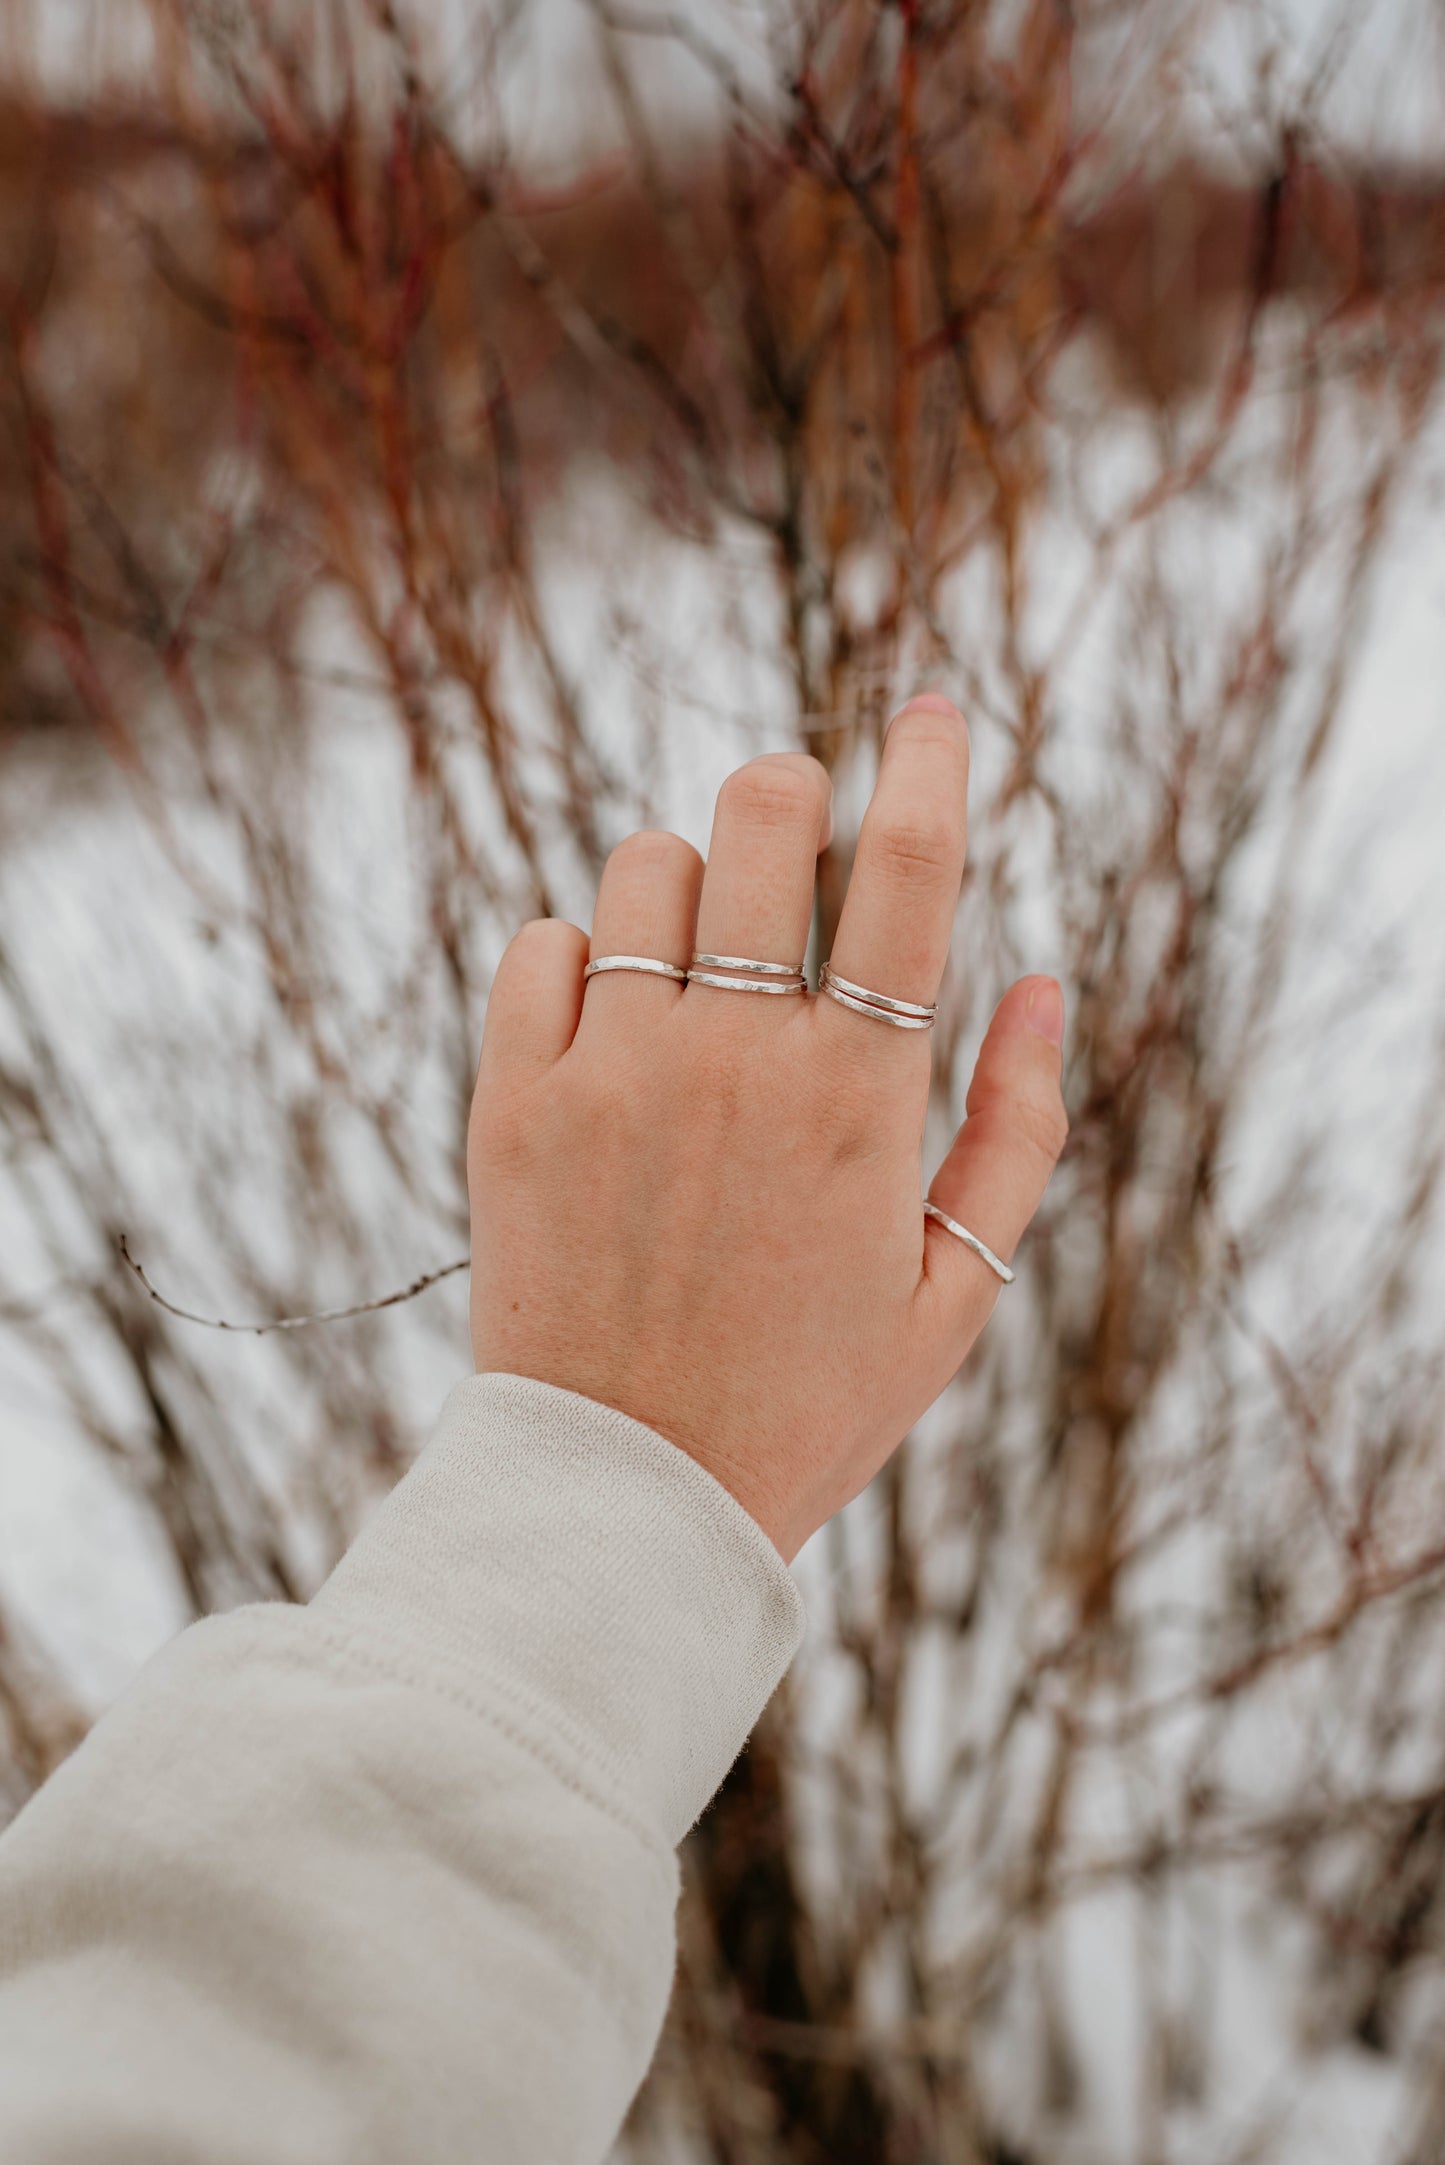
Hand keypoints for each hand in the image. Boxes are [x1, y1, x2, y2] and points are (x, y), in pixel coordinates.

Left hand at [467, 696, 1066, 1560]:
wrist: (625, 1500)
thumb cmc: (808, 1401)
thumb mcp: (958, 1291)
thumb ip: (1020, 1128)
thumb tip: (1047, 977)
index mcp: (859, 1099)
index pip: (910, 873)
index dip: (932, 765)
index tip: (932, 711)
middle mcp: (734, 1060)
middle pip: (760, 814)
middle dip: (791, 794)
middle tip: (795, 842)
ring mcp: (612, 1073)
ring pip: (643, 865)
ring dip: (686, 883)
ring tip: (699, 968)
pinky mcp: (511, 1104)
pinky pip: (539, 943)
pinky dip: (578, 954)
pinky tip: (608, 1025)